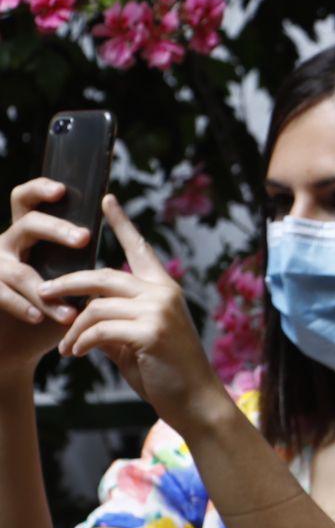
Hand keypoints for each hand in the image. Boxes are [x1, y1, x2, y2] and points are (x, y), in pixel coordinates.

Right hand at [0, 178, 83, 379]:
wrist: (20, 339)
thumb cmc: (54, 300)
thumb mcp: (69, 273)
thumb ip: (83, 256)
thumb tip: (128, 241)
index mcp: (27, 230)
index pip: (27, 198)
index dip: (40, 188)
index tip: (63, 190)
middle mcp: (8, 241)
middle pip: (28, 224)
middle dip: (56, 229)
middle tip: (84, 238)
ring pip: (18, 269)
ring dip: (45, 289)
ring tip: (71, 309)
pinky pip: (2, 293)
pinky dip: (23, 305)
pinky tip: (39, 317)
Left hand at [39, 195, 226, 431]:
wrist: (195, 400)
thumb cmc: (166, 373)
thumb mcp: (136, 342)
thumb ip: (114, 322)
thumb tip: (85, 319)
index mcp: (164, 289)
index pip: (140, 248)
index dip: (122, 223)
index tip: (107, 199)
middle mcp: (164, 292)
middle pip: (103, 275)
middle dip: (67, 283)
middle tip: (42, 292)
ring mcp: (159, 310)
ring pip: (96, 304)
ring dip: (72, 327)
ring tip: (65, 347)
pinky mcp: (150, 331)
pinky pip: (99, 328)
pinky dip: (80, 342)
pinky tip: (75, 354)